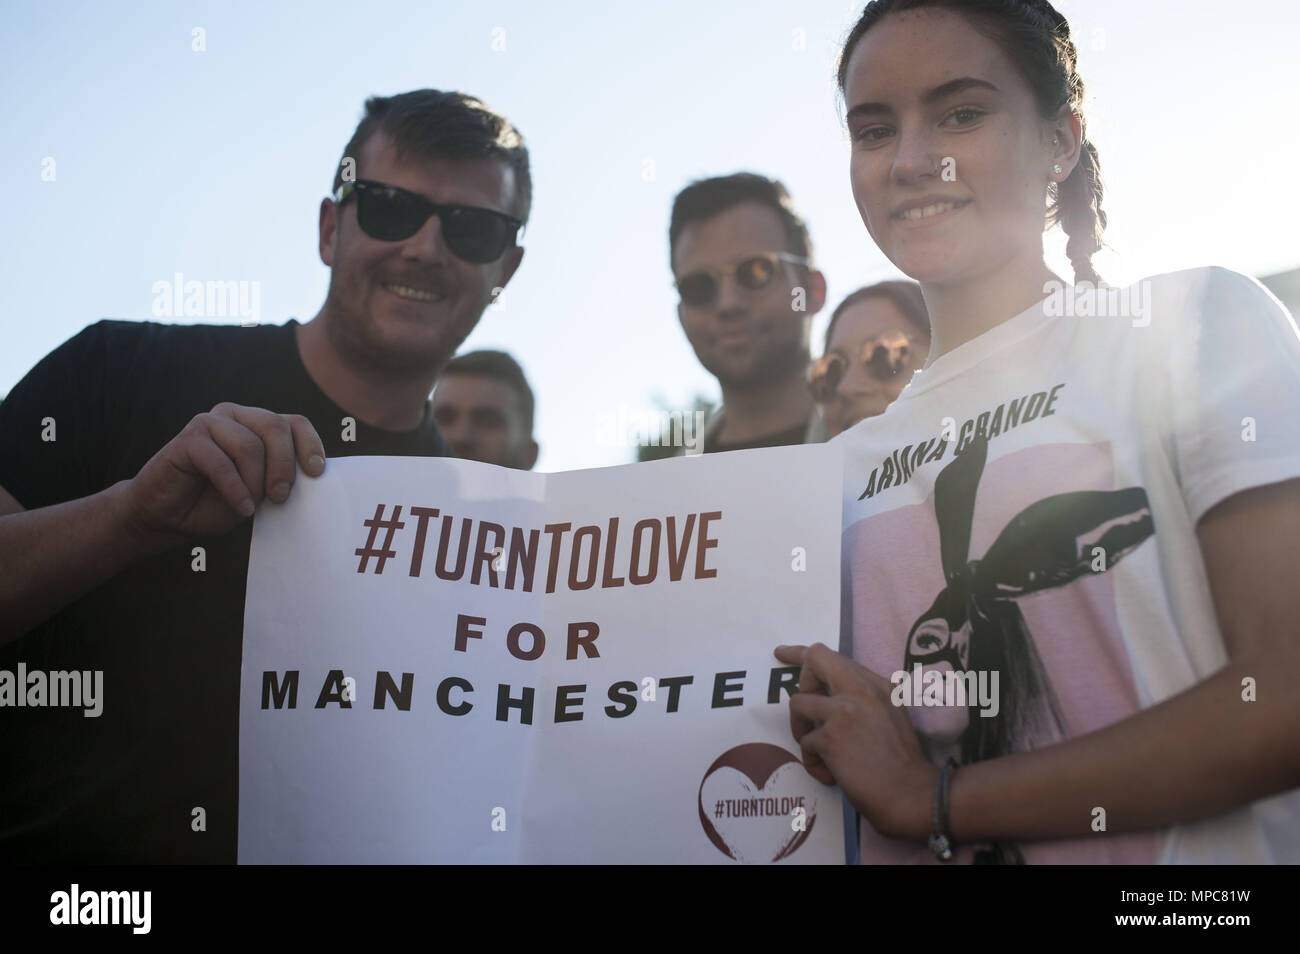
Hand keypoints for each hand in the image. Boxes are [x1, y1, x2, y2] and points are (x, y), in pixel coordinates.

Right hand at [120, 402, 325, 543]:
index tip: (317, 472)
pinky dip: (235, 488)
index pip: (294, 423)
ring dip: (255, 482)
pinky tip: (241, 508)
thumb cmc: (216, 503)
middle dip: (284, 465)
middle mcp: (236, 416)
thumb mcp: (258, 493)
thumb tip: (311, 478)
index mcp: (257, 425)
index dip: (310, 444)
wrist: (167, 517)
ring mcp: (211, 423)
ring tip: (251, 506)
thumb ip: (280, 479)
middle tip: (280, 496)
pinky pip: (221, 461)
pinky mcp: (189, 438)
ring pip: (249, 445)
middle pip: (275, 427)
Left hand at [774, 642, 937, 841]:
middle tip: (806, 711)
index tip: (780, 653)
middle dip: (801, 683)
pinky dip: (813, 763)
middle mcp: (861, 689)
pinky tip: (832, 775)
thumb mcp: (890, 715)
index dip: (801, 653)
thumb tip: (826, 697)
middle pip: (813, 661)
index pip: (831, 656)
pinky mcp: (831, 737)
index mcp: (877, 684)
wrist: (913, 794)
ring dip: (802, 730)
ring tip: (820, 752)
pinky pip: (804, 743)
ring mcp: (845, 711)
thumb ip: (862, 700)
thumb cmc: (902, 763)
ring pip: (797, 703)